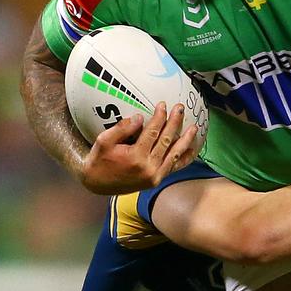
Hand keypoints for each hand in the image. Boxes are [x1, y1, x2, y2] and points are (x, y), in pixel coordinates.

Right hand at [77, 102, 198, 194]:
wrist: (96, 184)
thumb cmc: (99, 160)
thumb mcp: (103, 141)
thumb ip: (122, 128)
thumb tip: (140, 118)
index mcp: (135, 157)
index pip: (152, 132)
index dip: (159, 117)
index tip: (163, 105)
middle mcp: (148, 168)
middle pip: (166, 141)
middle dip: (174, 123)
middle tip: (180, 108)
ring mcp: (154, 176)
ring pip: (174, 155)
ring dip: (185, 140)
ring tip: (193, 127)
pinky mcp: (156, 181)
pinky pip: (173, 168)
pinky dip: (183, 159)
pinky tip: (191, 150)